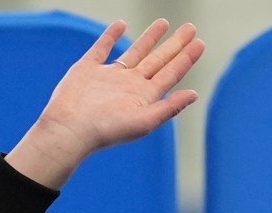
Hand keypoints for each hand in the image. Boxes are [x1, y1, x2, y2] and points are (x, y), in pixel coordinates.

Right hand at [6, 19, 203, 188]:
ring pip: (135, 52)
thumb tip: (194, 94)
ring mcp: (109, 76)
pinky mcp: (88, 69)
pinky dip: (111, 36)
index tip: (200, 43)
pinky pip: (102, 48)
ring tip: (164, 22)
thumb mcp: (144, 121)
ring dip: (149, 38)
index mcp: (144, 97)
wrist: (70, 129)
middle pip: (158, 60)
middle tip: (191, 28)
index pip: (170, 73)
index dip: (186, 58)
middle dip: (175, 44)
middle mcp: (129, 85)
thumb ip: (169, 108)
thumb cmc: (107, 130)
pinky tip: (120, 25)